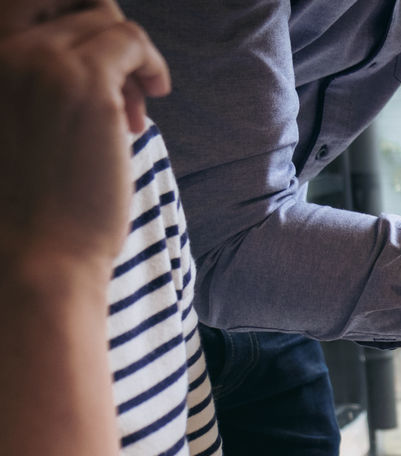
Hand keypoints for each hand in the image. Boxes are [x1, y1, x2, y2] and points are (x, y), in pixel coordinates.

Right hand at [0, 2, 169, 278]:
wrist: (34, 257)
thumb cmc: (29, 209)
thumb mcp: (13, 130)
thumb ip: (31, 87)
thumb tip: (90, 60)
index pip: (22, 2)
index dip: (66, 21)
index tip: (92, 66)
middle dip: (98, 26)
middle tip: (120, 79)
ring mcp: (36, 60)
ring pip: (101, 18)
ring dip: (128, 58)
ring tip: (133, 110)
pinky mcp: (83, 81)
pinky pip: (131, 38)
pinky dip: (151, 62)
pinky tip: (156, 93)